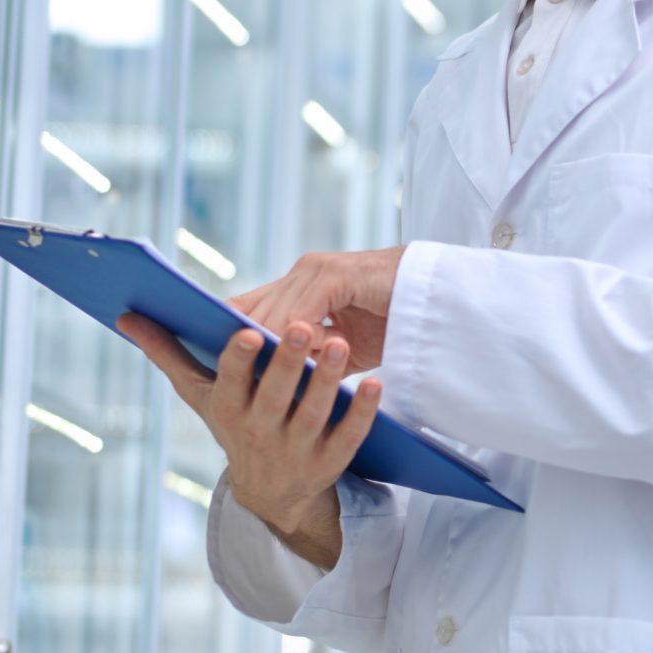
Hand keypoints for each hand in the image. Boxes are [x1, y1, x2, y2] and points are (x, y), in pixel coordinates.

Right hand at [117, 312, 382, 543]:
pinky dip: (361, 413)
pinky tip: (374, 384)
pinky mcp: (329, 462)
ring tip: (340, 344)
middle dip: (287, 362)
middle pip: (274, 396)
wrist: (268, 492)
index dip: (237, 360)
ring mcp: (295, 450)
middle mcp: (258, 432)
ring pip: (313, 414)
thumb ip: (167, 353)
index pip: (229, 382)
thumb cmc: (233, 421)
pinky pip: (348, 437)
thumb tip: (125, 316)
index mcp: (226, 409)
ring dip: (327, 380)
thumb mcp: (199, 394)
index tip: (246, 333)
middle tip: (303, 326)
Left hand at [228, 246, 406, 372]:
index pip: (249, 307)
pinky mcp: (336, 275)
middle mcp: (303, 272)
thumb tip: (277, 381)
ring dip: (269, 348)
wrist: (434, 299)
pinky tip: (296, 359)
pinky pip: (304, 310)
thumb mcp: (340, 344)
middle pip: (254, 310)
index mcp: (300, 284)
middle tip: (230, 382)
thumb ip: (310, 353)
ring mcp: (317, 270)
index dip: (231, 334)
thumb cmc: (391, 323)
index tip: (218, 368)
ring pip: (274, 313)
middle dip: (242, 347)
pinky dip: (298, 337)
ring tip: (261, 380)